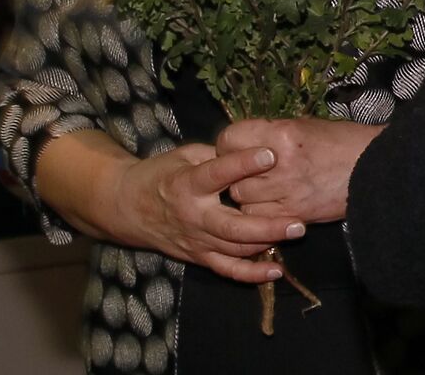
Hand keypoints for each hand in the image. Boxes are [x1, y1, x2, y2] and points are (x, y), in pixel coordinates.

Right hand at [112, 142, 302, 282]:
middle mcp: (193, 216)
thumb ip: (216, 155)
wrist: (126, 207)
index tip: (271, 155)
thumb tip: (252, 148)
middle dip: (268, 225)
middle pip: (233, 226)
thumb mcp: (183, 155)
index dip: (243, 164)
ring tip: (296, 231)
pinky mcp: (198, 256)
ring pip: (235, 249)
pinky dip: (251, 274)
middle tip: (298, 219)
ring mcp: (196, 241)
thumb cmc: (160, 174)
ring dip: (267, 243)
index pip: (218, 174)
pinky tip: (276, 270)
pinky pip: (226, 270)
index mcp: (188, 184)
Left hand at [217, 118, 383, 223]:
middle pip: (231, 173)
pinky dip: (260, 216)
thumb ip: (271, 134)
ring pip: (242, 200)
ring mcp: (284, 192)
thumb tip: (245, 142)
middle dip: (236, 174)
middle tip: (249, 173)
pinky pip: (258, 221)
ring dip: (247, 197)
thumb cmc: (342, 141)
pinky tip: (271, 208)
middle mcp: (277, 163)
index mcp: (280, 133)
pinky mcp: (292, 215)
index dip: (229, 145)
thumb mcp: (305, 126)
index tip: (237, 148)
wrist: (374, 169)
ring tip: (263, 190)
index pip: (229, 139)